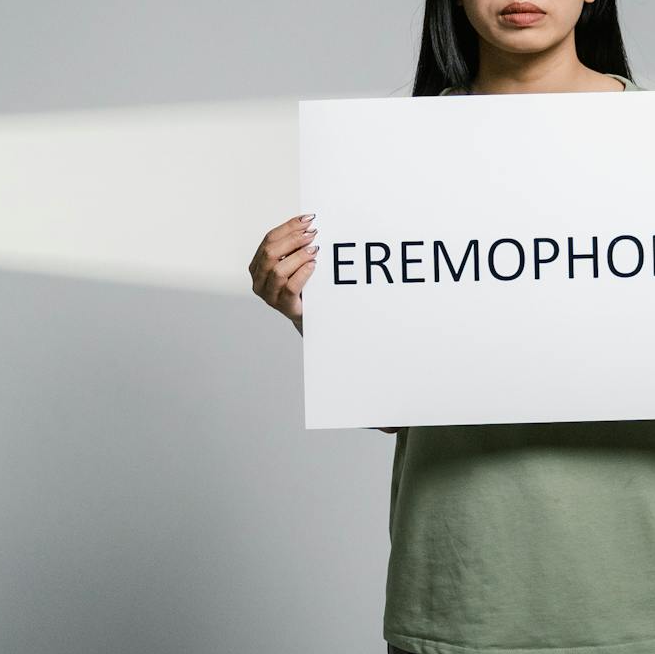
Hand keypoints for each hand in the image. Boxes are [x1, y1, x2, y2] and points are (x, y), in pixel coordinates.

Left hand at [247, 214, 398, 433]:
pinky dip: (282, 230)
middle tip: (318, 238)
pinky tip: (302, 222)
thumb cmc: (341, 335)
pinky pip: (266, 243)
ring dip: (287, 236)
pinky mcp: (263, 264)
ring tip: (312, 226)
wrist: (316, 318)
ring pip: (266, 253)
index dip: (298, 274)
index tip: (319, 260)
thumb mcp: (354, 359)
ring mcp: (264, 281)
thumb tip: (390, 431)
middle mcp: (273, 298)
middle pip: (272, 269)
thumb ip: (371, 394)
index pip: (284, 294)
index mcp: (294, 316)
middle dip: (294, 250)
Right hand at [248, 212, 318, 328]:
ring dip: (298, 256)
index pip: (269, 240)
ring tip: (314, 249)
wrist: (307, 311)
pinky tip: (313, 265)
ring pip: (278, 270)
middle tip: (312, 233)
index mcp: (257, 265)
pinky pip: (290, 287)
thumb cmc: (299, 283)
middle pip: (270, 253)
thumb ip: (292, 246)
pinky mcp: (283, 305)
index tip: (307, 219)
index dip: (288, 227)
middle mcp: (259, 279)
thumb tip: (306, 224)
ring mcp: (269, 294)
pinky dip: (302, 273)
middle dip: (293, 239)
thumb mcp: (292, 262)